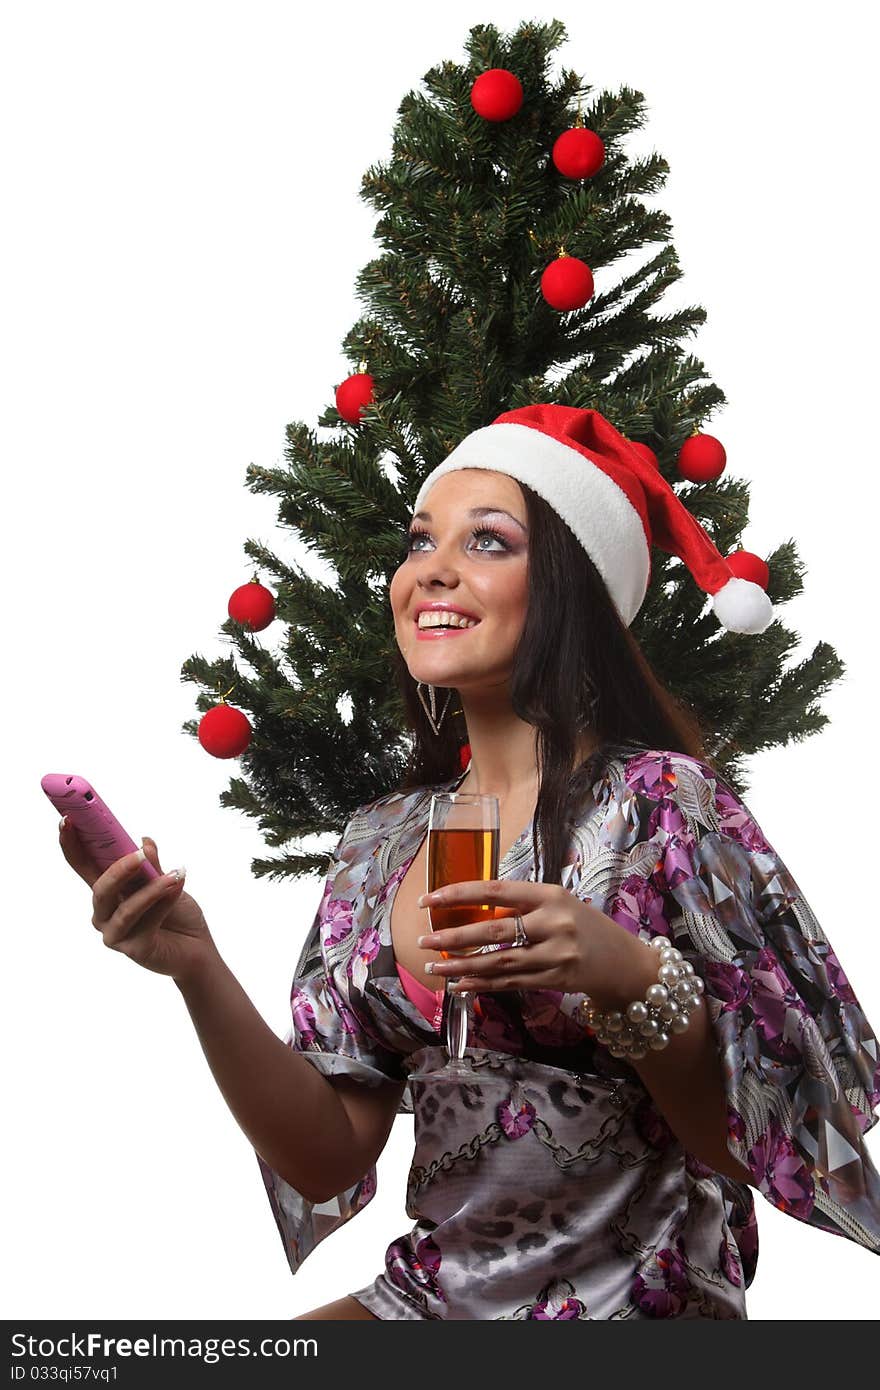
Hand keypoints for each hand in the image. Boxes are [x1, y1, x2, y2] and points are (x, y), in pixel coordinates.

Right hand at [59, 819, 219, 985]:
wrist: (198, 948)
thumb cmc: (177, 913)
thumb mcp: (165, 881)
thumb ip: (152, 865)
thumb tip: (144, 841)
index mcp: (108, 892)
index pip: (83, 866)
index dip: (72, 844)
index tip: (66, 821)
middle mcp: (106, 914)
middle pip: (100, 890)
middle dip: (118, 869)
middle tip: (140, 853)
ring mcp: (117, 934)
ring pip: (125, 909)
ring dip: (151, 889)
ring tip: (174, 875)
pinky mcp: (135, 950)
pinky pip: (147, 922)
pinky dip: (165, 902)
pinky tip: (178, 887)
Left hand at [417, 879, 655, 1008]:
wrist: (624, 961)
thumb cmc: (584, 925)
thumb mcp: (558, 903)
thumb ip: (521, 906)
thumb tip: (471, 910)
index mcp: (550, 895)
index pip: (495, 891)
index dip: (458, 894)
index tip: (428, 899)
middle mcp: (553, 923)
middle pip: (493, 931)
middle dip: (453, 936)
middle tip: (424, 940)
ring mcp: (555, 954)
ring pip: (498, 962)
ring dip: (462, 966)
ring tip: (434, 966)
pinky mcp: (555, 980)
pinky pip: (510, 982)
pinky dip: (482, 984)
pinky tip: (460, 984)